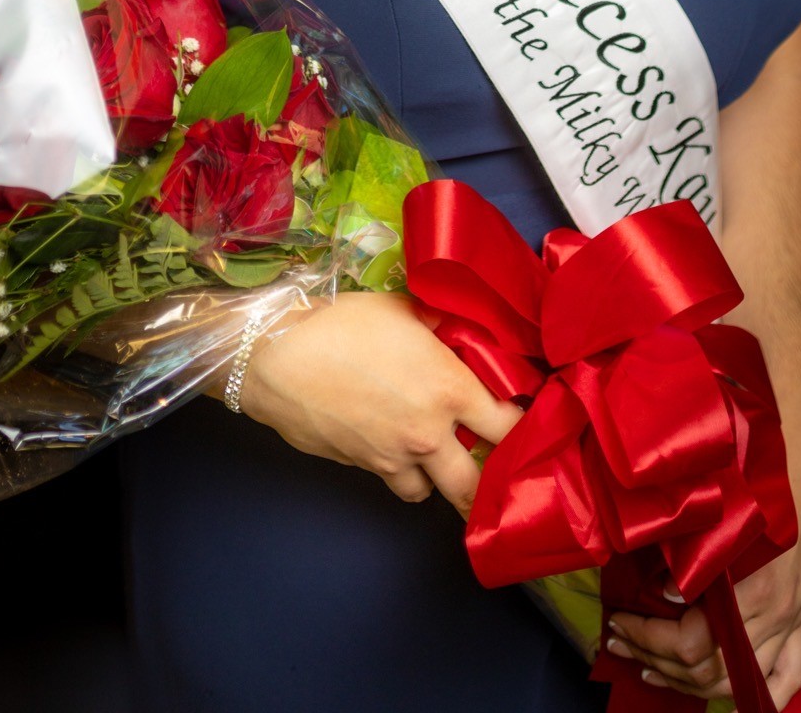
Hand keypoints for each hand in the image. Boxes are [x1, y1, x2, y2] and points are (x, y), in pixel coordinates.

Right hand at [240, 290, 521, 514]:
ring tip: (436, 455)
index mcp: (449, 389)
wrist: (278, 356)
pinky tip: (392, 447)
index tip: (523, 422)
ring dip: (437, 476)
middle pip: (476, 484)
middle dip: (488, 482)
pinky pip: (394, 481)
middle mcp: (429, 433)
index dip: (520, 427)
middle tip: (491, 468)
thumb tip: (460, 328)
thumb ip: (439, 325)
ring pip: (432, 490)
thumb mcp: (402, 310)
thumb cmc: (343, 323)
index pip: (507, 426)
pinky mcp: (362, 468)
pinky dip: (399, 472)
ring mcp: (394, 458)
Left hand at [606, 448, 800, 707]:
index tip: (619, 618)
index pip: (692, 642)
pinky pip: (785, 682)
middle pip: (708, 669)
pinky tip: (721, 699)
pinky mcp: (800, 624)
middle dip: (655, 658)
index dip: (649, 637)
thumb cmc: (751, 476)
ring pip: (733, 682)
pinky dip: (757, 700)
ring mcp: (790, 624)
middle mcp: (775, 615)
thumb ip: (688, 553)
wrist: (795, 460)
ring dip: (685, 681)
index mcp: (754, 587)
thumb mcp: (714, 511)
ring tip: (648, 666)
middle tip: (620, 639)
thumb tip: (660, 591)